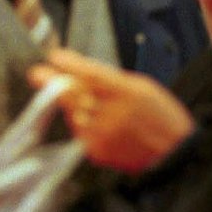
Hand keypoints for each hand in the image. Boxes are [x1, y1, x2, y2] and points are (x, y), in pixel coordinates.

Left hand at [29, 49, 193, 173]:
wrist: (174, 155)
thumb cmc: (161, 118)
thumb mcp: (144, 88)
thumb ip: (112, 80)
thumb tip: (82, 72)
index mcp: (128, 93)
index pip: (91, 74)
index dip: (70, 64)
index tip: (54, 56)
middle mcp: (113, 113)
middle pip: (72, 93)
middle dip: (51, 82)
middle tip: (38, 73)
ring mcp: (102, 134)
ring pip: (73, 112)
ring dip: (71, 104)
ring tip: (88, 104)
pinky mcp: (96, 150)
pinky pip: (80, 131)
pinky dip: (83, 123)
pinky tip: (98, 123)